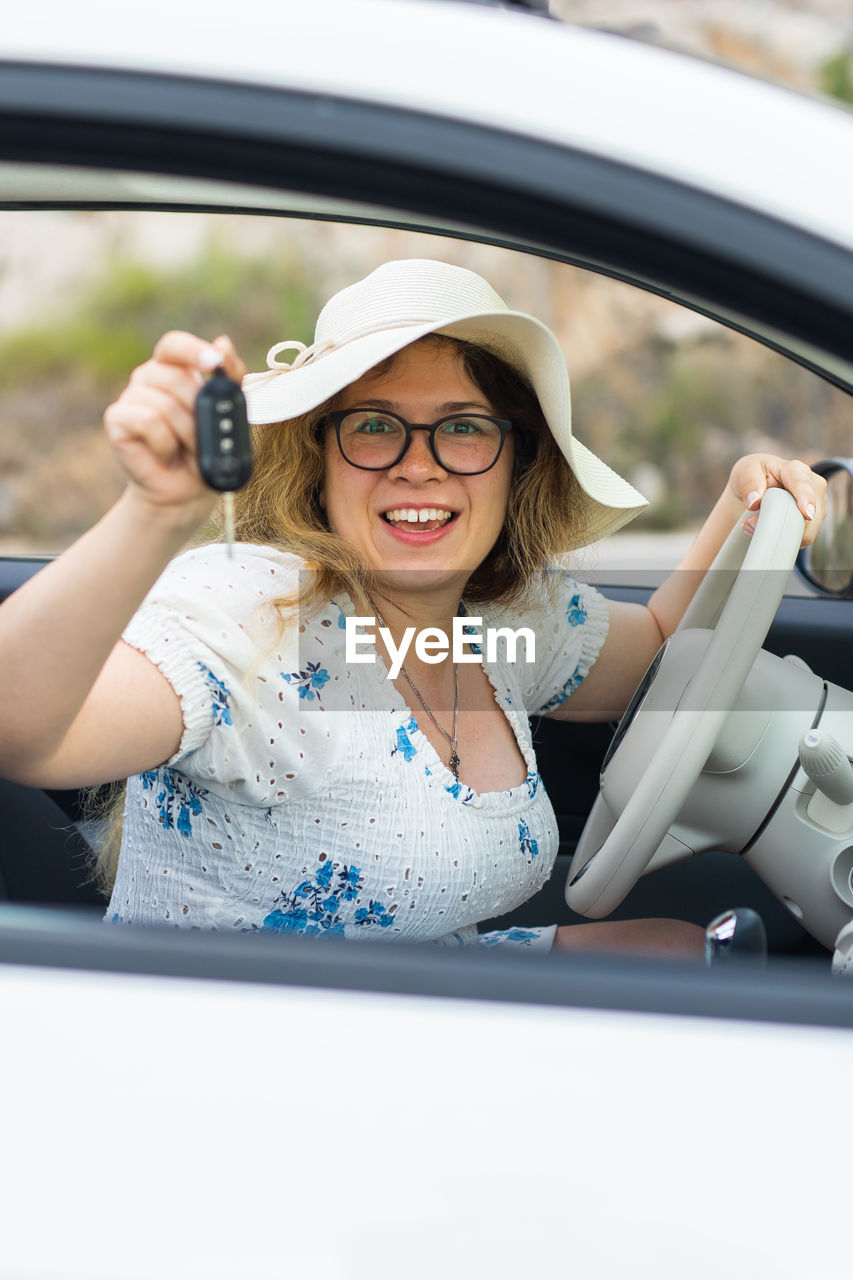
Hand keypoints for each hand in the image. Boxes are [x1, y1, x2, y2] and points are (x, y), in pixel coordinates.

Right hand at [103, 331, 245, 527]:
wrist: (185, 491)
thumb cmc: (205, 450)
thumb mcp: (227, 413)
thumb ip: (229, 379)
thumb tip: (223, 342)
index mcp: (174, 369)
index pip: (175, 345)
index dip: (193, 351)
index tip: (213, 363)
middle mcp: (149, 377)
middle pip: (176, 378)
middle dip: (198, 412)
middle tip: (203, 436)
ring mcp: (130, 396)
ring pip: (165, 403)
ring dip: (185, 433)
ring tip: (186, 449)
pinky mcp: (116, 418)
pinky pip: (149, 421)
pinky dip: (165, 443)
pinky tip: (165, 454)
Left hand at [728, 454, 826, 546]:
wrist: (756, 488)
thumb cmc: (752, 475)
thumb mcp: (744, 472)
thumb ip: (748, 482)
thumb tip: (755, 501)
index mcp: (795, 470)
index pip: (803, 485)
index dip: (806, 499)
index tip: (807, 514)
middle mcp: (813, 485)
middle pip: (810, 512)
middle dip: (783, 524)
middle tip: (749, 524)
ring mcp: (817, 504)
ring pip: (808, 529)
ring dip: (781, 534)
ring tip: (752, 526)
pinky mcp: (814, 521)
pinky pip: (803, 538)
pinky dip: (784, 539)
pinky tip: (766, 532)